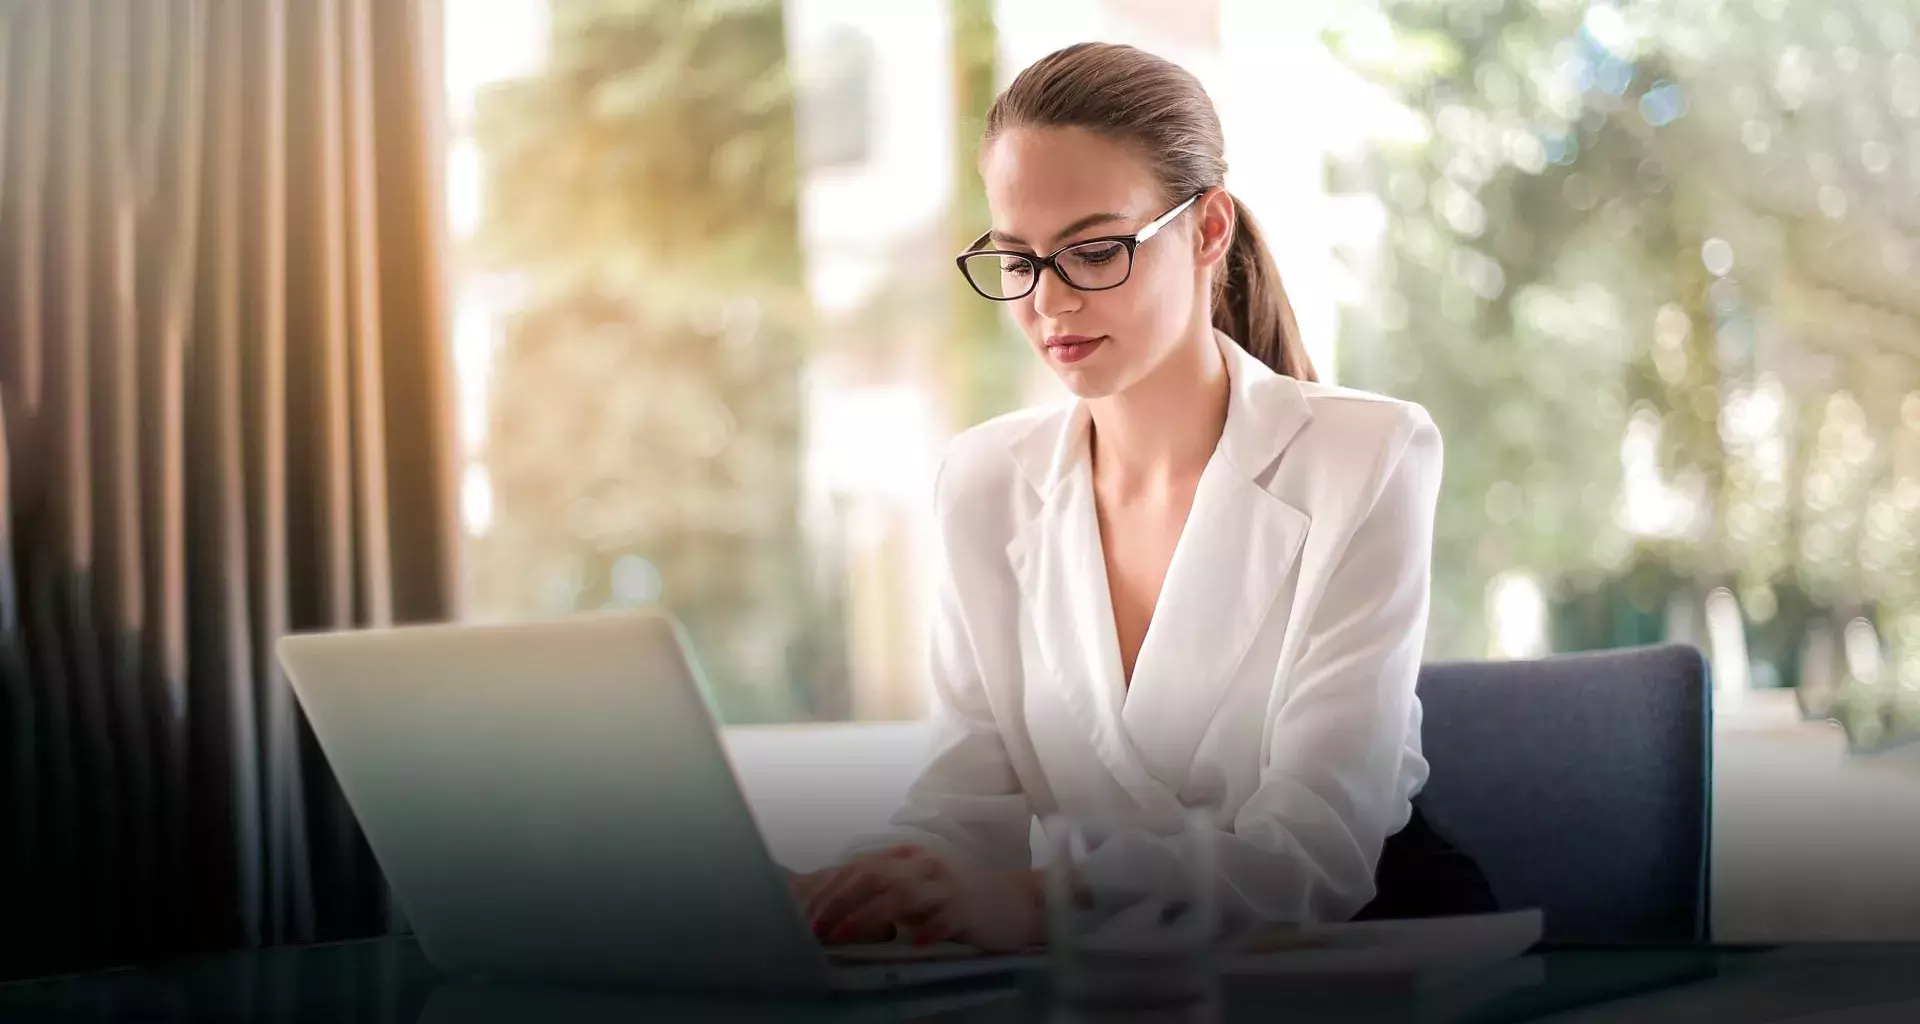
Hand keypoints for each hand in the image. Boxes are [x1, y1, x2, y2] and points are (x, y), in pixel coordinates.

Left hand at [801, 845, 1043, 951]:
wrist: (1012, 903)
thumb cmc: (956, 902)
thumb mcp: (916, 893)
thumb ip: (884, 897)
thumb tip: (839, 915)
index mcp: (908, 859)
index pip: (859, 869)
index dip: (830, 891)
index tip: (808, 916)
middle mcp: (924, 865)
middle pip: (873, 877)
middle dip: (839, 903)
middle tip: (817, 929)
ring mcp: (947, 885)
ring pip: (901, 895)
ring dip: (867, 916)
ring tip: (843, 936)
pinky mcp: (968, 907)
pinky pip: (944, 918)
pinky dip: (926, 929)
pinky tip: (911, 944)